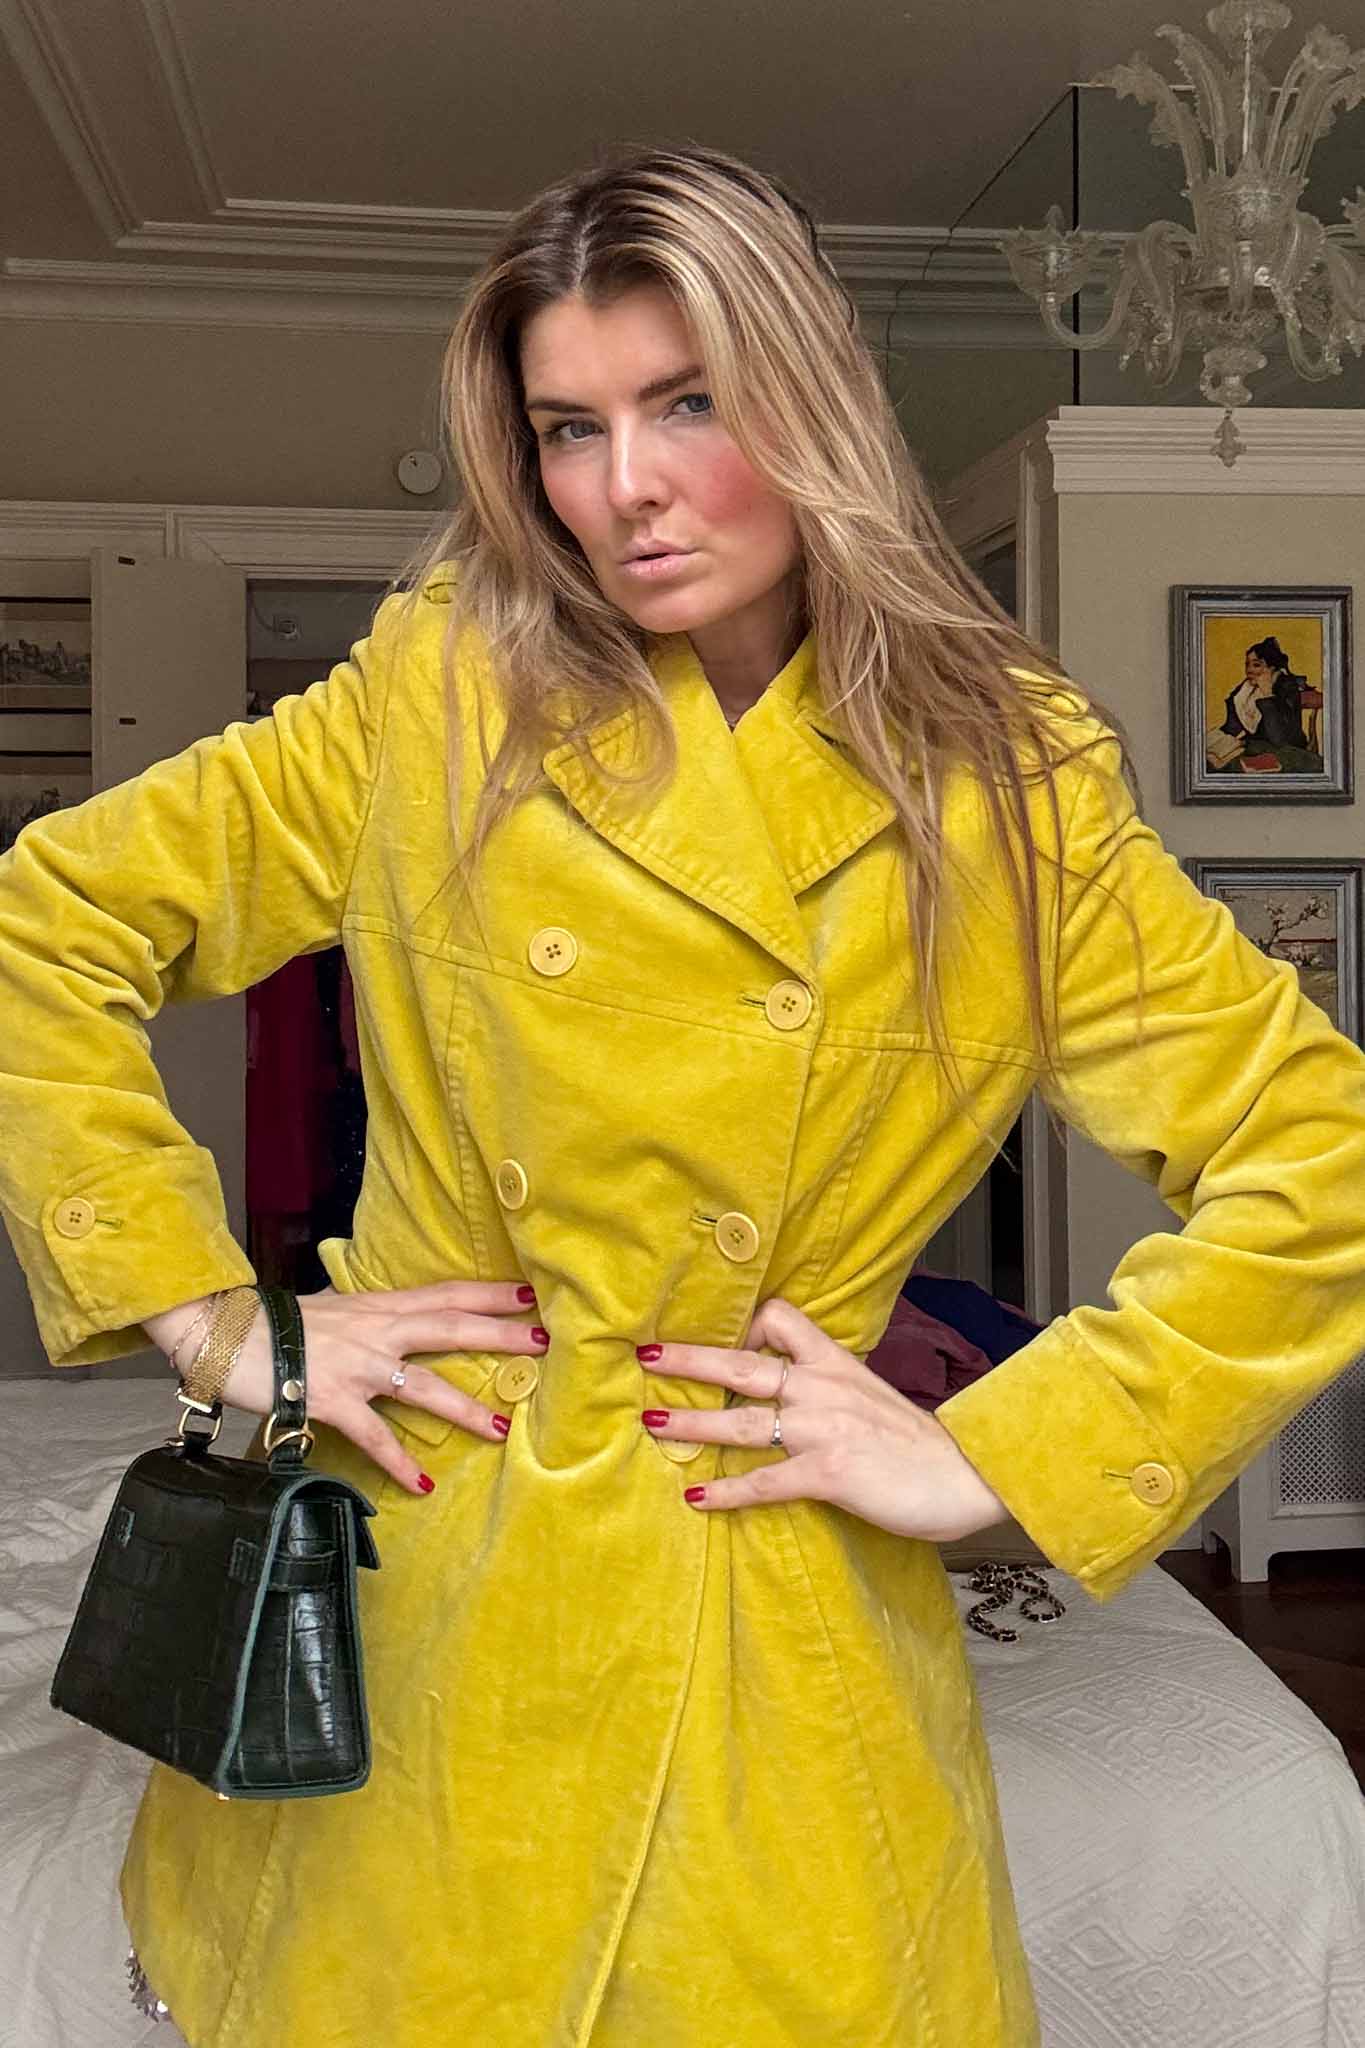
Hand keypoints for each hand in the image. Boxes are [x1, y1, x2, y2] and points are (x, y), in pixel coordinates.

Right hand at [216, 1280, 546, 1496]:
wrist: (221, 1331)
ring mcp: (357, 1366)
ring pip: (424, 1387)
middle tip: (546, 1343)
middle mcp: (376, 1332)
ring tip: (500, 1427)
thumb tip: (379, 1316)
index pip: (445, 1295)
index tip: (528, 1294)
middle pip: (451, 1329)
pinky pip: (375, 1436)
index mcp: (378, 1307)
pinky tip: (424, 1483)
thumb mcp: (329, 1309)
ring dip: (464, 1407)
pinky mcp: (332, 1399)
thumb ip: (362, 1315)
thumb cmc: (273, 1321)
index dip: (488, 1294)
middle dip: (501, 1336)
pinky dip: (400, 1461)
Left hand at [639, 1296, 1011, 1542]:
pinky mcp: (828, 1473)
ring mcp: (823, 1429)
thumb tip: (794, 1394)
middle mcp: (823, 1387)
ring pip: (741, 1420)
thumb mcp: (873, 1397)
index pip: (780, 1320)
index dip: (745, 1326)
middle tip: (646, 1354)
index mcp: (836, 1363)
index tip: (720, 1341)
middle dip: (690, 1357)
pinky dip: (726, 1491)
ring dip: (692, 1421)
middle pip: (743, 1362)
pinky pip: (763, 1481)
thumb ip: (833, 1389)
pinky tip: (696, 1497)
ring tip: (653, 1422)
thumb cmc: (920, 1444)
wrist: (969, 1475)